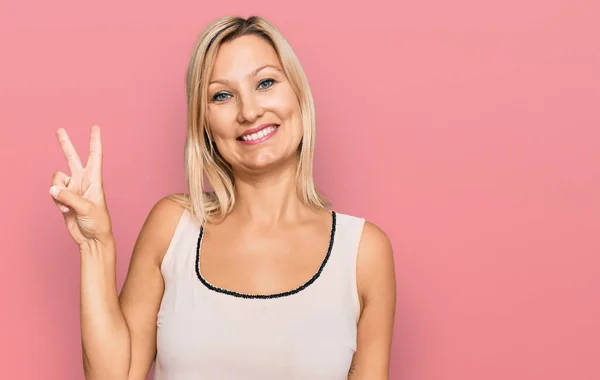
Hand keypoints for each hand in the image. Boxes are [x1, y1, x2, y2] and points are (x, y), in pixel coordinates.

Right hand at [50, 125, 112, 249]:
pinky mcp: (64, 198)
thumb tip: (53, 188)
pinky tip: (64, 210)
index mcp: (95, 180)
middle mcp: (83, 181)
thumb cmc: (98, 222)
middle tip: (59, 129)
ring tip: (66, 204)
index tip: (95, 127)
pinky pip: (53, 192)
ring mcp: (73, 189)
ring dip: (57, 190)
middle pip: (72, 158)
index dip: (94, 141)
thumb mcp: (86, 208)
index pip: (95, 156)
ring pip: (56, 178)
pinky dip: (55, 200)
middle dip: (66, 144)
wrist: (92, 238)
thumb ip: (68, 197)